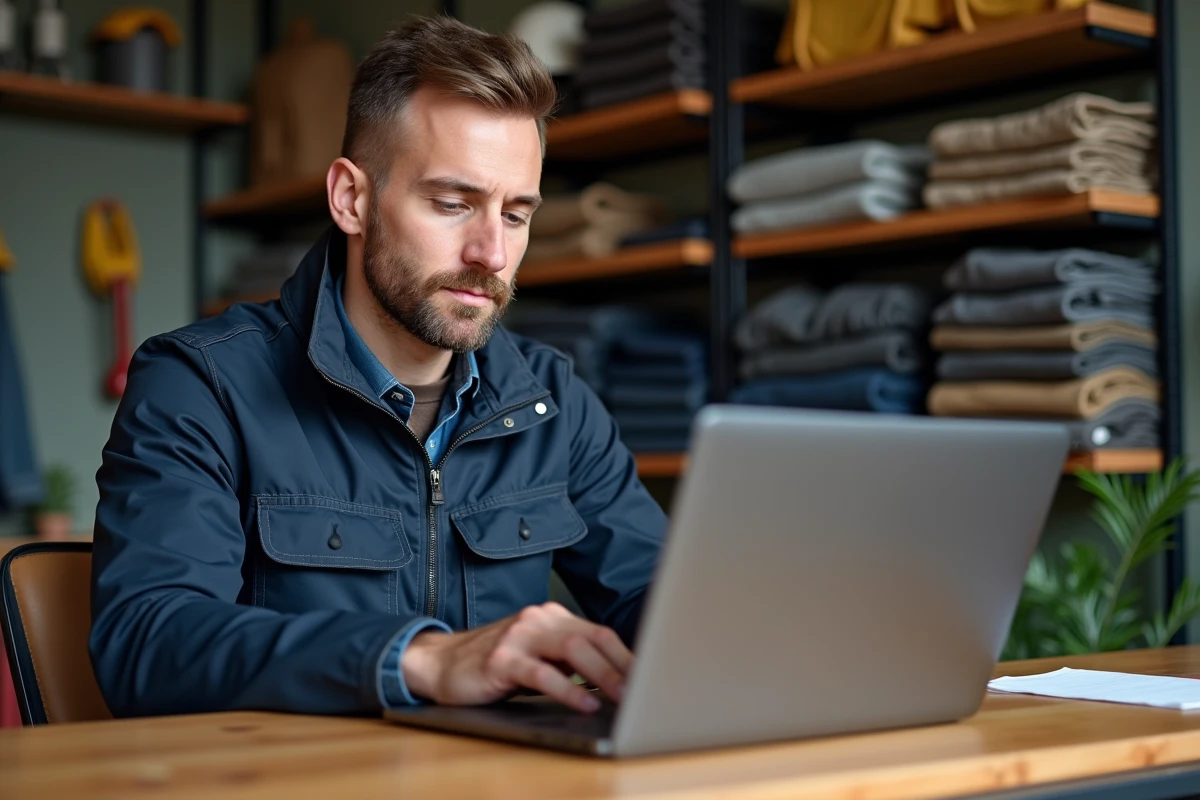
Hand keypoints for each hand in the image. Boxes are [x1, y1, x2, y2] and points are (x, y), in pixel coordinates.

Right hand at [401, 602, 631, 712]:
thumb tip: (617, 681)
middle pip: (593, 637)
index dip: (628, 655)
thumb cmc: (496, 664)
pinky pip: (542, 673)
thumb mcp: (538, 657)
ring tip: (623, 696)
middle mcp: (538, 619)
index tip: (651, 676)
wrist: (441, 662)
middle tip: (645, 689)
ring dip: (603, 675)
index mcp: (552, 617)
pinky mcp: (501, 658)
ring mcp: (519, 635)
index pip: (600, 633)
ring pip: (573, 649)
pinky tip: (583, 704)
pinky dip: (567, 689)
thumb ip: (570, 661)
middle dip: (623, 665)